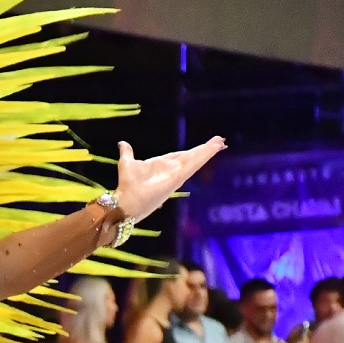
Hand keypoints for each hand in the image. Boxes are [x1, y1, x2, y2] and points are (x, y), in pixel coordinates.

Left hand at [112, 138, 226, 224]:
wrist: (127, 201)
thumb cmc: (128, 185)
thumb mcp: (127, 163)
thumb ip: (127, 153)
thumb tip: (123, 144)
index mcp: (164, 165)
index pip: (183, 155)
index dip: (194, 150)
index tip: (205, 145)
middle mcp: (173, 170)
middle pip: (193, 157)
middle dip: (206, 149)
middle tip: (220, 141)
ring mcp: (177, 174)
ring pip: (196, 159)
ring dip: (208, 151)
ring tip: (221, 142)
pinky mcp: (179, 177)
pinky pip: (193, 164)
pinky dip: (204, 155)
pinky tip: (213, 148)